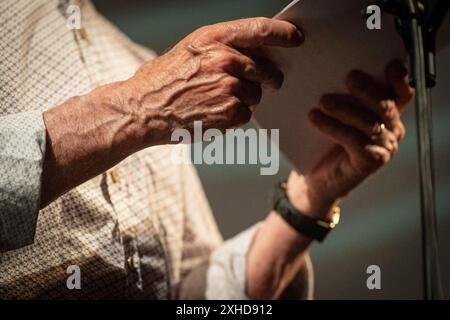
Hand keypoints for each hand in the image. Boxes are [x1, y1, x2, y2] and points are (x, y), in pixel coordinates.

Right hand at [123, 18, 302, 145]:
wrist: (142, 109)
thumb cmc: (162, 81)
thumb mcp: (190, 51)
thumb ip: (222, 48)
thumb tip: (254, 55)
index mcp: (214, 38)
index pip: (260, 29)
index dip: (284, 33)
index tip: (297, 37)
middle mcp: (225, 58)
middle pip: (267, 70)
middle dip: (268, 80)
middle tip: (262, 85)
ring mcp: (229, 86)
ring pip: (256, 95)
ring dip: (244, 100)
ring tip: (216, 101)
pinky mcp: (230, 111)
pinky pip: (246, 114)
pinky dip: (234, 117)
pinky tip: (213, 114)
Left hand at [287, 60, 413, 218]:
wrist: (317, 179)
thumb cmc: (326, 144)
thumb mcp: (337, 116)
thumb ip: (343, 97)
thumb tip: (328, 70)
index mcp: (388, 116)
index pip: (402, 94)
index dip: (400, 80)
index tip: (389, 66)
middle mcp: (392, 131)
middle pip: (386, 106)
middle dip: (368, 90)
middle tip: (349, 78)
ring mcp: (383, 148)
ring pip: (369, 123)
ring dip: (345, 109)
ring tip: (323, 101)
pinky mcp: (369, 162)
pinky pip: (353, 140)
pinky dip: (333, 127)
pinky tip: (315, 118)